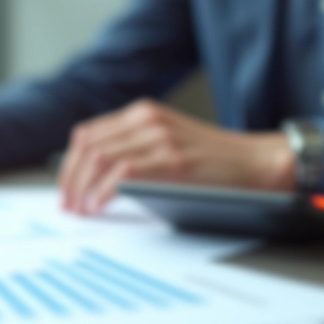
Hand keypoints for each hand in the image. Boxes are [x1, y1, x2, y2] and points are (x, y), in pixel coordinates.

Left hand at [59, 99, 295, 214]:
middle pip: (87, 145)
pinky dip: (103, 192)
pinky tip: (99, 207)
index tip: (65, 191)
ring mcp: (159, 137)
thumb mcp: (168, 142)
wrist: (258, 161)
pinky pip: (122, 172)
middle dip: (70, 179)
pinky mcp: (173, 159)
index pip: (88, 134)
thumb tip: (93, 180)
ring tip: (80, 210)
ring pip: (99, 157)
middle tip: (67, 206)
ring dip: (81, 188)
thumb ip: (136, 149)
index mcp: (142, 113)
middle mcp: (146, 119)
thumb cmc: (215, 161)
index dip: (69, 165)